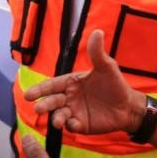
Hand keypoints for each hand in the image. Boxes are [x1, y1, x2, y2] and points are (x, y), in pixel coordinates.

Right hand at [24, 29, 142, 134]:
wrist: (128, 106)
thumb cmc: (114, 84)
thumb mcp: (106, 67)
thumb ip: (97, 52)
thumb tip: (97, 31)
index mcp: (71, 82)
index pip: (52, 85)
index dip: (40, 89)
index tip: (28, 95)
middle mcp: (69, 97)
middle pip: (52, 100)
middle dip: (44, 104)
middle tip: (38, 109)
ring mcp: (74, 111)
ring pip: (59, 114)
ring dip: (56, 117)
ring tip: (56, 121)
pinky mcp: (81, 125)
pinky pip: (72, 126)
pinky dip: (70, 125)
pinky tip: (72, 124)